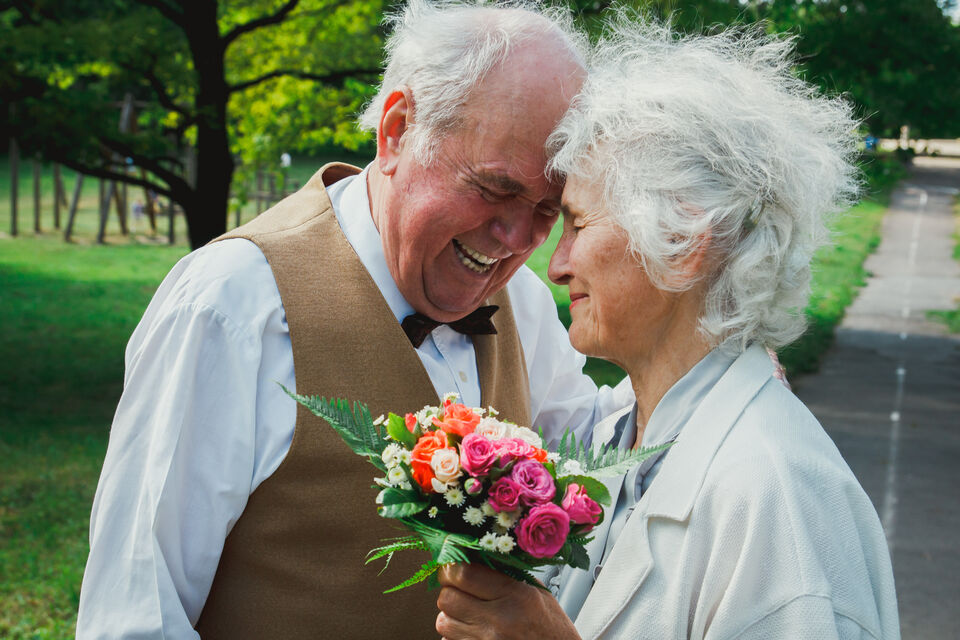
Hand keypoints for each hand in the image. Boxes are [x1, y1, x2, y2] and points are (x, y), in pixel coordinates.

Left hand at [435, 564, 580, 639]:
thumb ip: (505, 575)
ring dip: (450, 614)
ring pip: (443, 622)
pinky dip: (455, 635)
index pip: (463, 574)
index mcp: (515, 596)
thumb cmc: (551, 627)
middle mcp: (498, 620)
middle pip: (447, 598)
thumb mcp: (537, 592)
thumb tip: (471, 557)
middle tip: (459, 588)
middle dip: (449, 590)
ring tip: (467, 612)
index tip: (454, 565)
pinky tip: (472, 631)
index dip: (451, 567)